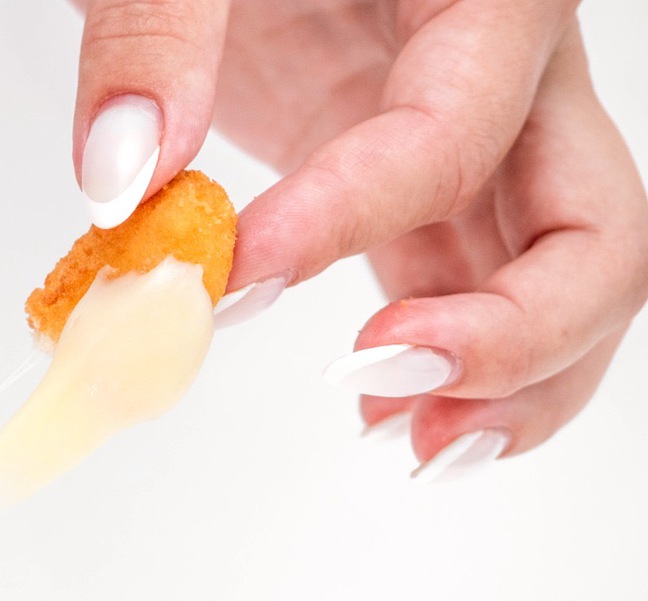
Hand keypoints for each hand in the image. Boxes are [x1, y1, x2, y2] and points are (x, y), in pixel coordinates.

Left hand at [73, 0, 647, 477]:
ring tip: (413, 445)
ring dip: (507, 381)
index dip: (348, 218)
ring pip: (554, 279)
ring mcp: (476, 137)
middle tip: (385, 383)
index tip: (235, 274)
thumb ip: (152, 34)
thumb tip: (123, 174)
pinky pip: (473, 282)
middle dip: (514, 332)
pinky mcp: (420, 184)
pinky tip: (383, 410)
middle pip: (591, 226)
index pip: (454, 132)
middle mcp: (508, 71)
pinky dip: (448, 361)